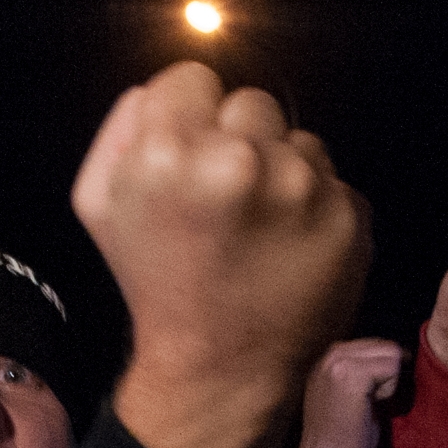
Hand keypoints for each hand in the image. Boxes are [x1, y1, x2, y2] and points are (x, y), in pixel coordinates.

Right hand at [74, 61, 370, 447]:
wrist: (219, 371)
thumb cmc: (156, 285)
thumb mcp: (99, 205)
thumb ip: (120, 130)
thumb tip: (159, 92)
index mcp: (169, 152)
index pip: (191, 76)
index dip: (186, 117)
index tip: (188, 159)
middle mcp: (242, 161)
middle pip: (249, 100)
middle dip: (235, 140)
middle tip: (224, 202)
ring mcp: (304, 188)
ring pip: (297, 138)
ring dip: (281, 171)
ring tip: (259, 230)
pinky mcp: (349, 216)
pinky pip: (333, 180)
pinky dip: (314, 206)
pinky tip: (290, 247)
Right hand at [290, 337, 402, 447]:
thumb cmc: (340, 438)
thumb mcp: (346, 396)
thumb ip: (364, 373)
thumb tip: (396, 357)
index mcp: (328, 360)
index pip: (373, 345)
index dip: (384, 369)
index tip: (375, 395)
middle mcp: (330, 355)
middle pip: (384, 345)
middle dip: (388, 372)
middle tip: (373, 402)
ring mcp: (338, 362)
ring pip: (390, 353)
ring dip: (389, 380)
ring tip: (370, 403)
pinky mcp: (350, 374)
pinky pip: (392, 367)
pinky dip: (390, 388)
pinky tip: (372, 406)